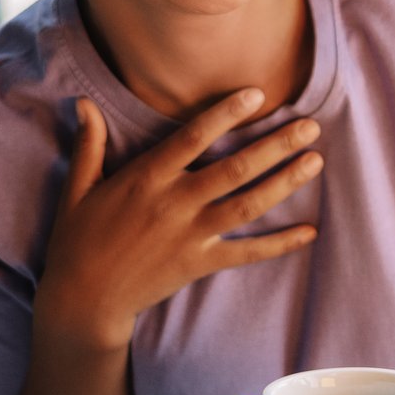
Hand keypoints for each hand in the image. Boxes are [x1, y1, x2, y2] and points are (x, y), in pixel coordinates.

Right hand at [34, 89, 322, 350]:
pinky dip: (280, 244)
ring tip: (316, 161)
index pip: (191, 138)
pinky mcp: (199, 264)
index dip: (225, 115)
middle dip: (275, 146)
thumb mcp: (78, 188)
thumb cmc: (79, 239)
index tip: (257, 94)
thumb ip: (90, 144)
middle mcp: (173, 204)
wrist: (83, 301)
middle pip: (234, 169)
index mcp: (145, 178)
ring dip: (285, 183)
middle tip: (311, 127)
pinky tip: (310, 231)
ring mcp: (190, 236)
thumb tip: (83, 102)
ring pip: (247, 205)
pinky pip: (247, 253)